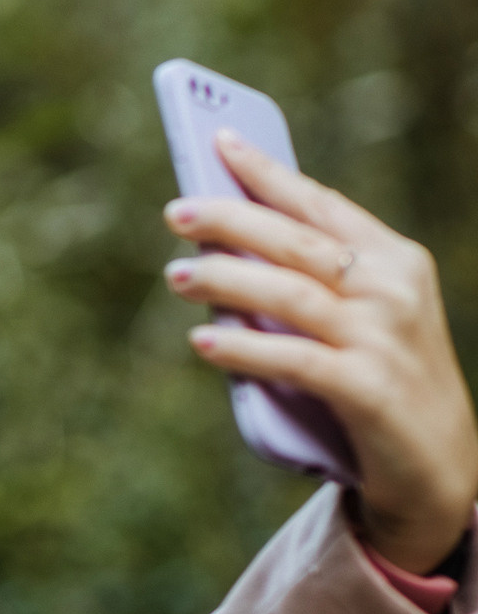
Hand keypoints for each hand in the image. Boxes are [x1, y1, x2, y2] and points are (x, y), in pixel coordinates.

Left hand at [163, 128, 477, 574]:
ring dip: (229, 279)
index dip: (270, 173)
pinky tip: (203, 341)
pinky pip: (295, 360)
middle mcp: (393, 291)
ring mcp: (384, 339)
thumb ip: (308, 285)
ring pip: (293, 294)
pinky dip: (245, 349)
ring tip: (177, 273)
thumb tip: (225, 252)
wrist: (438, 470)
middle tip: (176, 211)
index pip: (322, 205)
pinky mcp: (369, 389)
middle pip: (300, 242)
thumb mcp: (356, 322)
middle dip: (235, 220)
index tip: (220, 144)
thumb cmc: (380, 386)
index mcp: (395, 261)